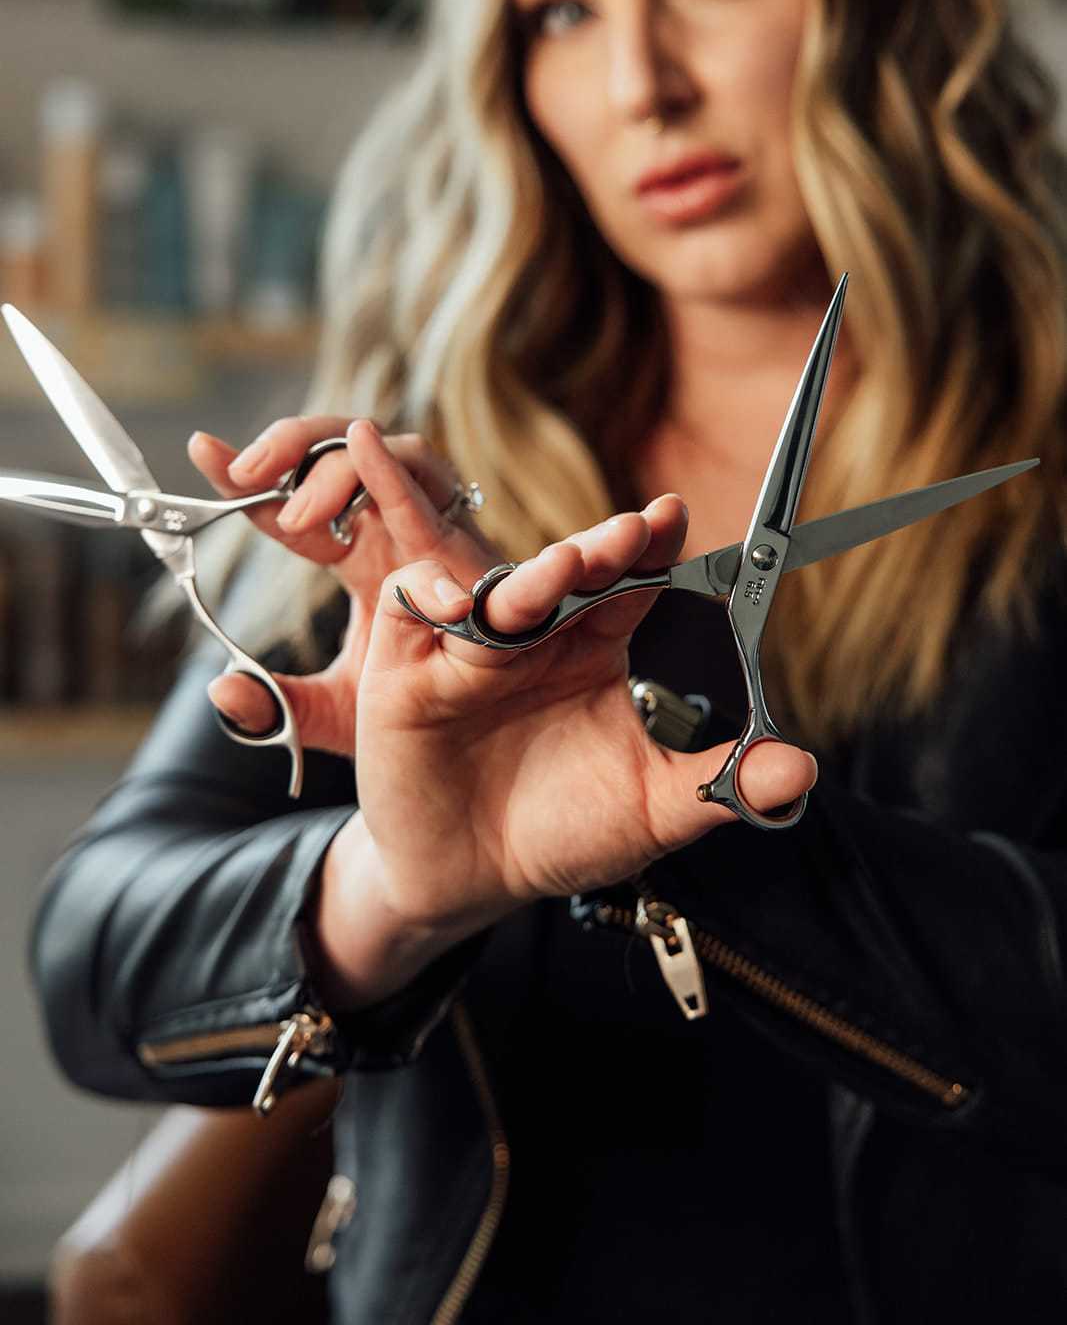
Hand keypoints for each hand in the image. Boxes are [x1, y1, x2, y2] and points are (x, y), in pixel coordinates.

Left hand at [188, 418, 496, 747]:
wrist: (497, 728)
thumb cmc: (431, 705)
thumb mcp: (342, 712)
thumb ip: (281, 704)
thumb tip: (218, 688)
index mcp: (356, 552)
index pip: (289, 502)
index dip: (243, 478)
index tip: (203, 451)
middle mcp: (387, 523)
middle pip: (331, 450)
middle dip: (284, 447)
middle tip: (243, 475)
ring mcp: (423, 515)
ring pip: (375, 444)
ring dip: (329, 461)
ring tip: (299, 514)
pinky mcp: (457, 524)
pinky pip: (422, 469)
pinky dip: (386, 461)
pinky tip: (356, 457)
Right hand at [318, 496, 815, 990]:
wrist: (469, 882)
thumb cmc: (564, 831)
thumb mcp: (652, 810)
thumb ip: (721, 785)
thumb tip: (801, 769)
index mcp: (598, 646)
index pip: (630, 581)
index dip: (652, 546)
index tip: (676, 516)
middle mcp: (538, 634)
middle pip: (568, 572)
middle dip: (599, 548)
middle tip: (634, 532)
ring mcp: (471, 647)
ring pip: (500, 590)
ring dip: (534, 577)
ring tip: (570, 568)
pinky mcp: (407, 668)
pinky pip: (413, 607)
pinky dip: (433, 597)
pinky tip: (466, 611)